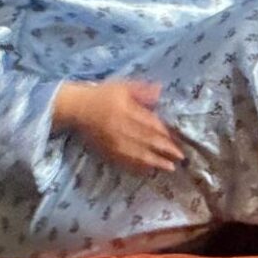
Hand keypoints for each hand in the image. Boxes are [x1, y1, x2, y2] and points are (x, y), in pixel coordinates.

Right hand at [53, 80, 184, 172]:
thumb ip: (142, 90)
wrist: (77, 108)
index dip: (165, 134)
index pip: (149, 124)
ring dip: (154, 162)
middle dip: (164, 150)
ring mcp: (113, 142)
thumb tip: (160, 91)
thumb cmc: (103, 95)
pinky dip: (137, 167)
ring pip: (136, 154)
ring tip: (169, 167)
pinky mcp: (106, 151)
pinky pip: (123, 162)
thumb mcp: (122, 86)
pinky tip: (148, 170)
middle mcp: (120, 128)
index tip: (178, 140)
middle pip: (146, 141)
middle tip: (180, 157)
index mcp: (125, 110)